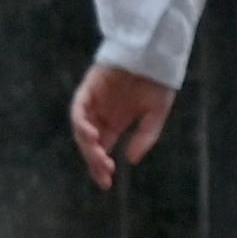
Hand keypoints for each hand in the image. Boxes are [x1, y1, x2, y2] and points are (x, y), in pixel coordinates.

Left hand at [70, 64, 174, 189]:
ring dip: (88, 145)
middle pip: (90, 143)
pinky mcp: (88, 89)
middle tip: (104, 173)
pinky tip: (92, 135)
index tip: (106, 183)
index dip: (101, 167)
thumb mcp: (156, 114)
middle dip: (94, 160)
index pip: (103, 149)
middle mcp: (101, 114)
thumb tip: (132, 160)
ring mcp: (93, 102)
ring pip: (81, 129)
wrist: (155, 54)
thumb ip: (145, 136)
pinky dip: (81, 123)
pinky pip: (78, 109)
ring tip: (100, 157)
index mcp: (116, 122)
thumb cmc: (158, 81)